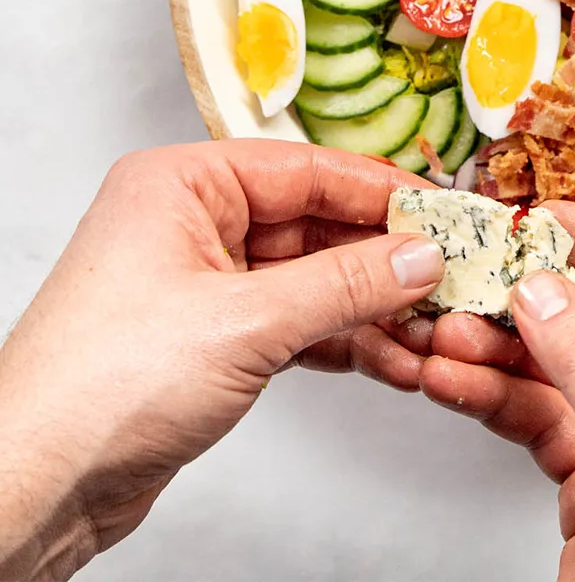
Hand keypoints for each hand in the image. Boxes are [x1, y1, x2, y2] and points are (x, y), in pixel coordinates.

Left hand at [0, 141, 442, 581]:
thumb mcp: (246, 323)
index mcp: (182, 184)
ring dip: (368, 303)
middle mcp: (191, 222)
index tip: (440, 210)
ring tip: (428, 322)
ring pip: (310, 276)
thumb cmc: (97, 389)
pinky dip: (340, 337)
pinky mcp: (211, 337)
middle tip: (447, 270)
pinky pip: (295, 319)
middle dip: (381, 255)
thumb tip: (420, 256)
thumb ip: (345, 285)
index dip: (380, 190)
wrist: (33, 489)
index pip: (305, 169)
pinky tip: (387, 354)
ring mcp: (202, 282)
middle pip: (313, 223)